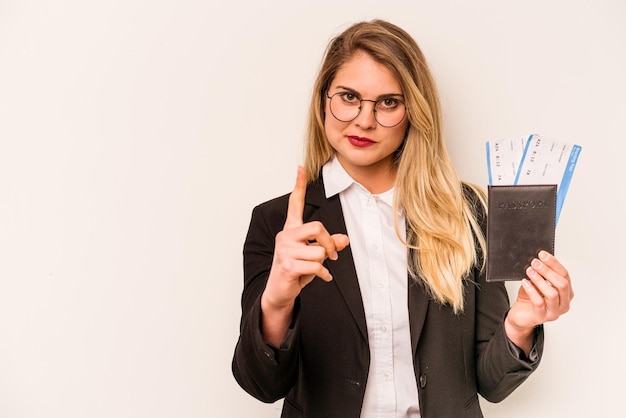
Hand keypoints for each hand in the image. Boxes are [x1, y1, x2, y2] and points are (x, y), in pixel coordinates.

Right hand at [260, 166, 348, 344]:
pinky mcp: (287, 265)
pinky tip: (321, 278)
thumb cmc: (297, 272)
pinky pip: (316, 266)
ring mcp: (284, 251)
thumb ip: (329, 245)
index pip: (295, 204)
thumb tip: (344, 239)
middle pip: (317, 227)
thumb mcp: (314, 256)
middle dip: (329, 243)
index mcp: (291, 230)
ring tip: (315, 270)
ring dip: (323, 264)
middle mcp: (285, 236)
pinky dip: (323, 275)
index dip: (299, 186)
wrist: (279, 293)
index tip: (300, 168)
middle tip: (332, 255)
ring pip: (319, 251)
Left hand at [505, 251, 573, 350]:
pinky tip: (525, 283)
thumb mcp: (537, 283)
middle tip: (535, 262)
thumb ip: (541, 273)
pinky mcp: (542, 317)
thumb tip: (538, 259)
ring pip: (552, 294)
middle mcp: (564, 303)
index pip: (565, 275)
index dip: (554, 263)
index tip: (543, 254)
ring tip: (529, 271)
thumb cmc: (530, 299)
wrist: (520, 315)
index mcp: (566, 292)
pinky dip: (532, 290)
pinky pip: (539, 302)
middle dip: (548, 271)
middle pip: (561, 284)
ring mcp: (554, 312)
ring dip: (540, 280)